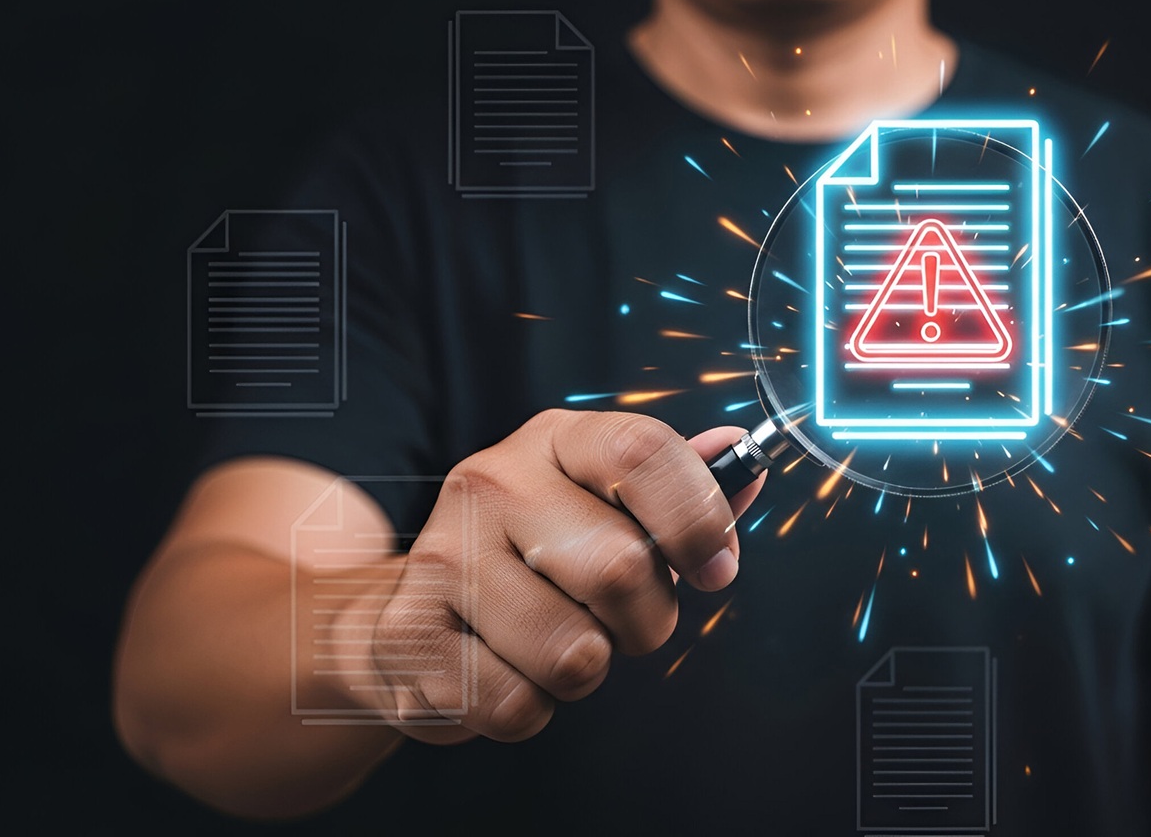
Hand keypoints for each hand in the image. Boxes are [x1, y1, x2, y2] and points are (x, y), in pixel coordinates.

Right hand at [346, 410, 761, 743]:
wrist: (414, 609)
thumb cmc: (534, 554)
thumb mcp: (605, 503)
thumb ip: (679, 487)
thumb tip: (740, 455)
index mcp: (554, 441)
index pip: (642, 452)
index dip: (698, 518)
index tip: (715, 568)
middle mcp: (492, 483)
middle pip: (621, 568)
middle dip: (647, 620)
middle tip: (623, 621)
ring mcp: (444, 557)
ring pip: (573, 651)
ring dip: (587, 669)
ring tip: (557, 642)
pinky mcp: (410, 634)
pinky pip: (517, 705)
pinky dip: (530, 708)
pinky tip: (506, 670)